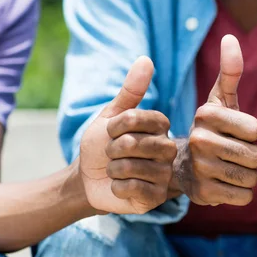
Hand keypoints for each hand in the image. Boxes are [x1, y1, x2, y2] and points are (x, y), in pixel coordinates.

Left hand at [79, 57, 176, 214]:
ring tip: (115, 171)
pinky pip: (134, 188)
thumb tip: (146, 59)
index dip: (117, 126)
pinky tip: (119, 187)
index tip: (111, 131)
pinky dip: (117, 186)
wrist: (88, 179)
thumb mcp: (111, 116)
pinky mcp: (156, 197)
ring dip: (113, 169)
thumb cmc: (101, 145)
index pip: (139, 118)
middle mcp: (168, 149)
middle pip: (136, 144)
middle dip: (113, 149)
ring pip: (133, 166)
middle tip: (112, 154)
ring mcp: (164, 174)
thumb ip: (131, 91)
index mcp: (160, 127)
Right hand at [181, 35, 256, 205]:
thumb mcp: (221, 100)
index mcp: (206, 114)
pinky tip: (229, 184)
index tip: (243, 134)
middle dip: (254, 158)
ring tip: (234, 168)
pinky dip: (243, 193)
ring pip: (251, 178)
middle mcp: (199, 140)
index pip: (255, 130)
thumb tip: (230, 37)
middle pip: (254, 156)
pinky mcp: (203, 194)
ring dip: (250, 175)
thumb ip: (230, 71)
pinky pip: (244, 196)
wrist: (185, 167)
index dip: (255, 135)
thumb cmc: (214, 130)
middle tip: (240, 155)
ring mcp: (199, 169)